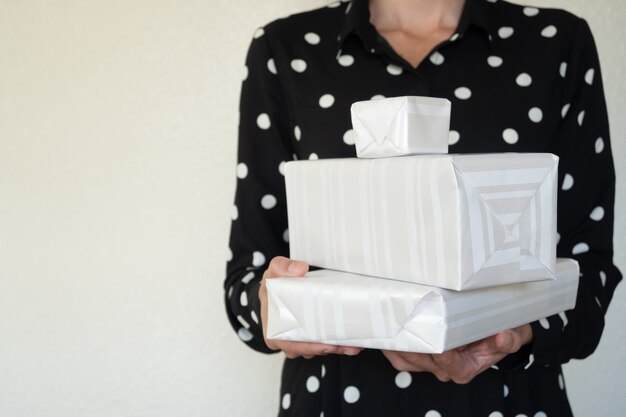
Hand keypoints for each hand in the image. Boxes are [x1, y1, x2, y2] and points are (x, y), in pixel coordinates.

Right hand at [259, 256, 361, 358]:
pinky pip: (324, 345)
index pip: (290, 344)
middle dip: (329, 348)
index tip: (326, 344)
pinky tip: (353, 342)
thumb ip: (281, 267)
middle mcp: (286, 341)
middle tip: (347, 345)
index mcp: (273, 331)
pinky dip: (339, 344)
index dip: (309, 346)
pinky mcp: (311, 337)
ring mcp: (299, 341)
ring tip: (354, 345)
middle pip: (308, 350)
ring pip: (319, 349)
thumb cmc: (274, 284)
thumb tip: (300, 269)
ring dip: (337, 348)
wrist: (277, 287)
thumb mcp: (273, 272)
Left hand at [383, 324, 532, 383]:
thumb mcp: (512, 335)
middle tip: (402, 325)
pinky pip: (401, 356)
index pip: (449, 365)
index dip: (441, 354)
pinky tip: (386, 330)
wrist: (496, 332)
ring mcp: (430, 362)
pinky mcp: (420, 354)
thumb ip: (509, 339)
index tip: (435, 342)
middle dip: (412, 346)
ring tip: (390, 325)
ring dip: (397, 345)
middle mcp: (445, 367)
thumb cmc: (500, 333)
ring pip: (407, 361)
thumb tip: (504, 338)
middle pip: (422, 362)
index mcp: (465, 367)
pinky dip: (392, 346)